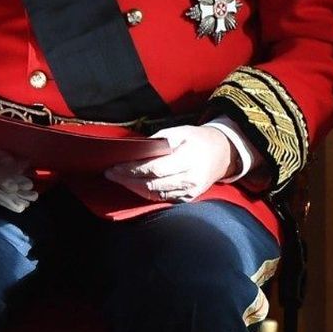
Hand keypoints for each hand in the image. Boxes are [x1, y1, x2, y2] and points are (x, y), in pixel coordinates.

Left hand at [104, 125, 233, 202]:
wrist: (223, 153)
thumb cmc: (196, 139)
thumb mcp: (178, 132)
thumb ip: (157, 142)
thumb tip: (133, 150)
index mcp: (188, 160)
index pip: (154, 169)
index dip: (132, 170)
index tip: (114, 166)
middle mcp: (190, 179)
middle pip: (152, 184)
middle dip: (127, 180)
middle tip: (109, 173)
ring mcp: (190, 191)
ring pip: (156, 195)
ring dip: (133, 188)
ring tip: (117, 179)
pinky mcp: (189, 198)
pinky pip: (163, 199)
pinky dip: (146, 193)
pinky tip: (133, 186)